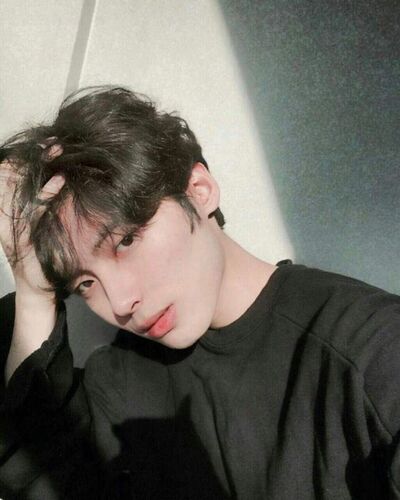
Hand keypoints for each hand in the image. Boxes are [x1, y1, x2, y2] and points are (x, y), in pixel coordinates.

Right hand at [0, 156, 64, 295]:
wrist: (38, 286)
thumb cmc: (40, 252)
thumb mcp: (35, 224)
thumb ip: (38, 203)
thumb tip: (56, 176)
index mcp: (3, 210)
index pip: (5, 173)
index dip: (22, 156)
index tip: (44, 142)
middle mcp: (2, 215)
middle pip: (10, 175)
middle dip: (32, 156)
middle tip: (54, 143)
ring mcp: (10, 226)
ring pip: (20, 188)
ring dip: (39, 167)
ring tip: (57, 152)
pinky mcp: (24, 237)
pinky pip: (34, 211)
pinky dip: (47, 194)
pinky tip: (60, 182)